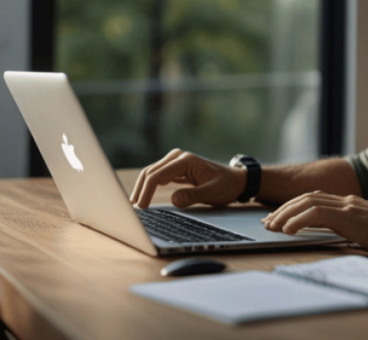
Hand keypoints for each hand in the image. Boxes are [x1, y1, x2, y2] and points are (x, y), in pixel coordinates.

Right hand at [130, 149, 245, 208]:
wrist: (235, 180)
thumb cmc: (225, 186)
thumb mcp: (212, 193)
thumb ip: (193, 196)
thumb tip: (174, 200)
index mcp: (185, 160)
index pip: (157, 175)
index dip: (146, 192)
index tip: (142, 208)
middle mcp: (177, 157)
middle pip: (149, 172)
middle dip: (140, 191)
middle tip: (133, 210)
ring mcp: (174, 162)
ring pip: (151, 174)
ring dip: (142, 189)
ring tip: (134, 206)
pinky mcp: (174, 169)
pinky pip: (157, 177)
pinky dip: (148, 188)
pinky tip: (144, 199)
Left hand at [262, 191, 367, 256]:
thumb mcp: (362, 230)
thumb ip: (344, 227)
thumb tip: (326, 235)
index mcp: (347, 202)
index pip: (312, 199)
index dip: (292, 207)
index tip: (278, 219)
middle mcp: (344, 199)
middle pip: (305, 198)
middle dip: (283, 209)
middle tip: (268, 222)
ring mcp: (346, 205)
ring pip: (307, 202)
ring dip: (286, 214)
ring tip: (273, 226)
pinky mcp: (348, 214)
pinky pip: (316, 213)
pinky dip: (299, 220)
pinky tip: (288, 230)